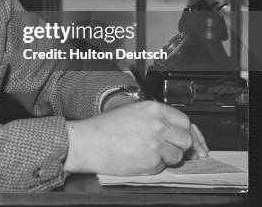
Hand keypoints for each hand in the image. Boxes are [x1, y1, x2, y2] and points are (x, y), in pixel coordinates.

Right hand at [64, 101, 208, 175]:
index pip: (184, 121)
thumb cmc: (104, 128)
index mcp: (153, 109)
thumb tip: (174, 131)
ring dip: (165, 157)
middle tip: (164, 147)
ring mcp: (156, 144)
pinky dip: (153, 166)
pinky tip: (138, 158)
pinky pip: (162, 167)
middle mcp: (158, 125)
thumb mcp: (131, 112)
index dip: (184, 131)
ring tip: (145, 151)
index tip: (184, 138)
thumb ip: (154, 118)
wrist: (88, 142)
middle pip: (186, 140)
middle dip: (178, 146)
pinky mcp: (152, 162)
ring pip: (176, 156)